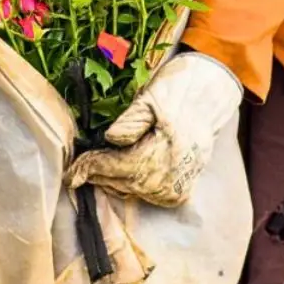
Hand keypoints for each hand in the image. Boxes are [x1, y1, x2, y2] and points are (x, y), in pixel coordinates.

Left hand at [64, 51, 242, 207]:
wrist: (211, 93)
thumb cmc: (180, 88)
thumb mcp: (152, 96)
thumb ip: (131, 120)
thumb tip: (110, 139)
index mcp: (167, 150)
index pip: (120, 166)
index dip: (93, 168)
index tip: (71, 171)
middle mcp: (175, 174)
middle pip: (125, 183)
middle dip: (99, 175)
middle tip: (78, 169)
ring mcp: (181, 184)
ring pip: (136, 192)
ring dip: (113, 182)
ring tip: (94, 171)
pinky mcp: (184, 188)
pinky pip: (150, 195)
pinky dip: (132, 187)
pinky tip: (119, 175)